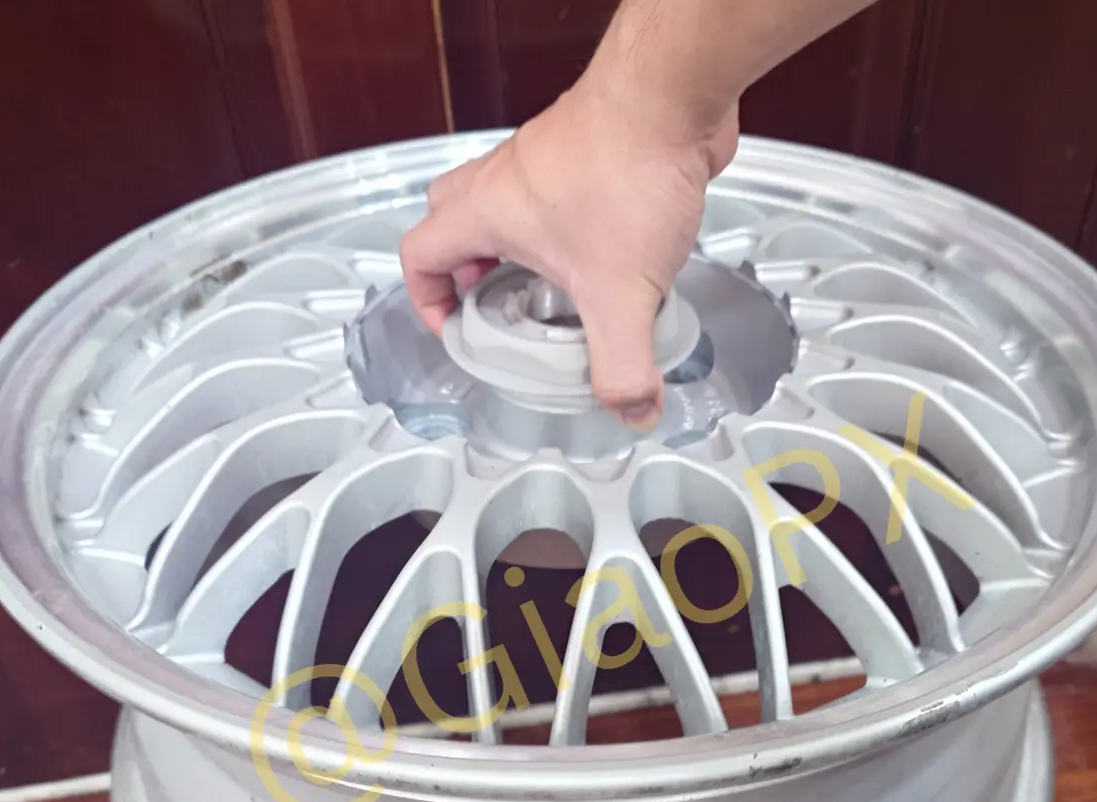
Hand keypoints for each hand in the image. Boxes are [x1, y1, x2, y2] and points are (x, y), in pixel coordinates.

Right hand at [399, 76, 738, 429]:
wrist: (675, 95)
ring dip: (516, 245)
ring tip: (553, 288)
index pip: (420, 254)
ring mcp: (546, 160)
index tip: (453, 329)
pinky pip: (554, 191)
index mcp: (487, 212)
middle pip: (451, 220)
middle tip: (496, 305)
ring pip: (504, 202)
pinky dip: (564, 225)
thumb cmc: (627, 171)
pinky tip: (606, 254)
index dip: (426, 298)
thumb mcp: (618, 294)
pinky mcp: (588, 151)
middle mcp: (506, 179)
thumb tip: (629, 411)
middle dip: (465, 269)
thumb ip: (622, 365)